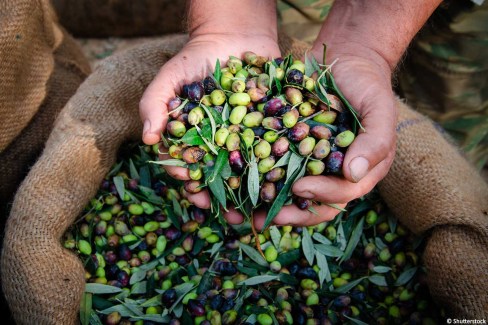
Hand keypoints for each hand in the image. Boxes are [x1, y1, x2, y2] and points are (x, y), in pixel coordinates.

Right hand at [140, 33, 280, 208]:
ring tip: (257, 210)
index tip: (194, 193)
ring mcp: (244, 139)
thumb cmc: (196, 58)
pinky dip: (277, 167)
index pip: (187, 166)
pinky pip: (273, 150)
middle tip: (228, 214)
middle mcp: (217, 144)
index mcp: (192, 139)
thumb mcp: (170, 77)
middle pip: (218, 176)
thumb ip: (155, 104)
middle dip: (221, 197)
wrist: (234, 38)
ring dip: (250, 192)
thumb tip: (148, 139)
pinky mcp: (268, 130)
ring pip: (246, 171)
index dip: (189, 181)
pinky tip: (282, 181)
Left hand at [226, 46, 396, 229]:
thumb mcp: (379, 107)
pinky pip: (270, 166)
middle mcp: (332, 173)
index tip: (299, 187)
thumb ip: (375, 141)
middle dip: (286, 213)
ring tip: (237, 213)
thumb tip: (354, 174)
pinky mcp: (288, 148)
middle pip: (311, 203)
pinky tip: (231, 180)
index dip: (321, 195)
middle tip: (260, 219)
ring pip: (286, 191)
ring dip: (263, 204)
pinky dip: (252, 176)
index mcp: (359, 172)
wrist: (344, 57)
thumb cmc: (367, 83)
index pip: (341, 194)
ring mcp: (308, 162)